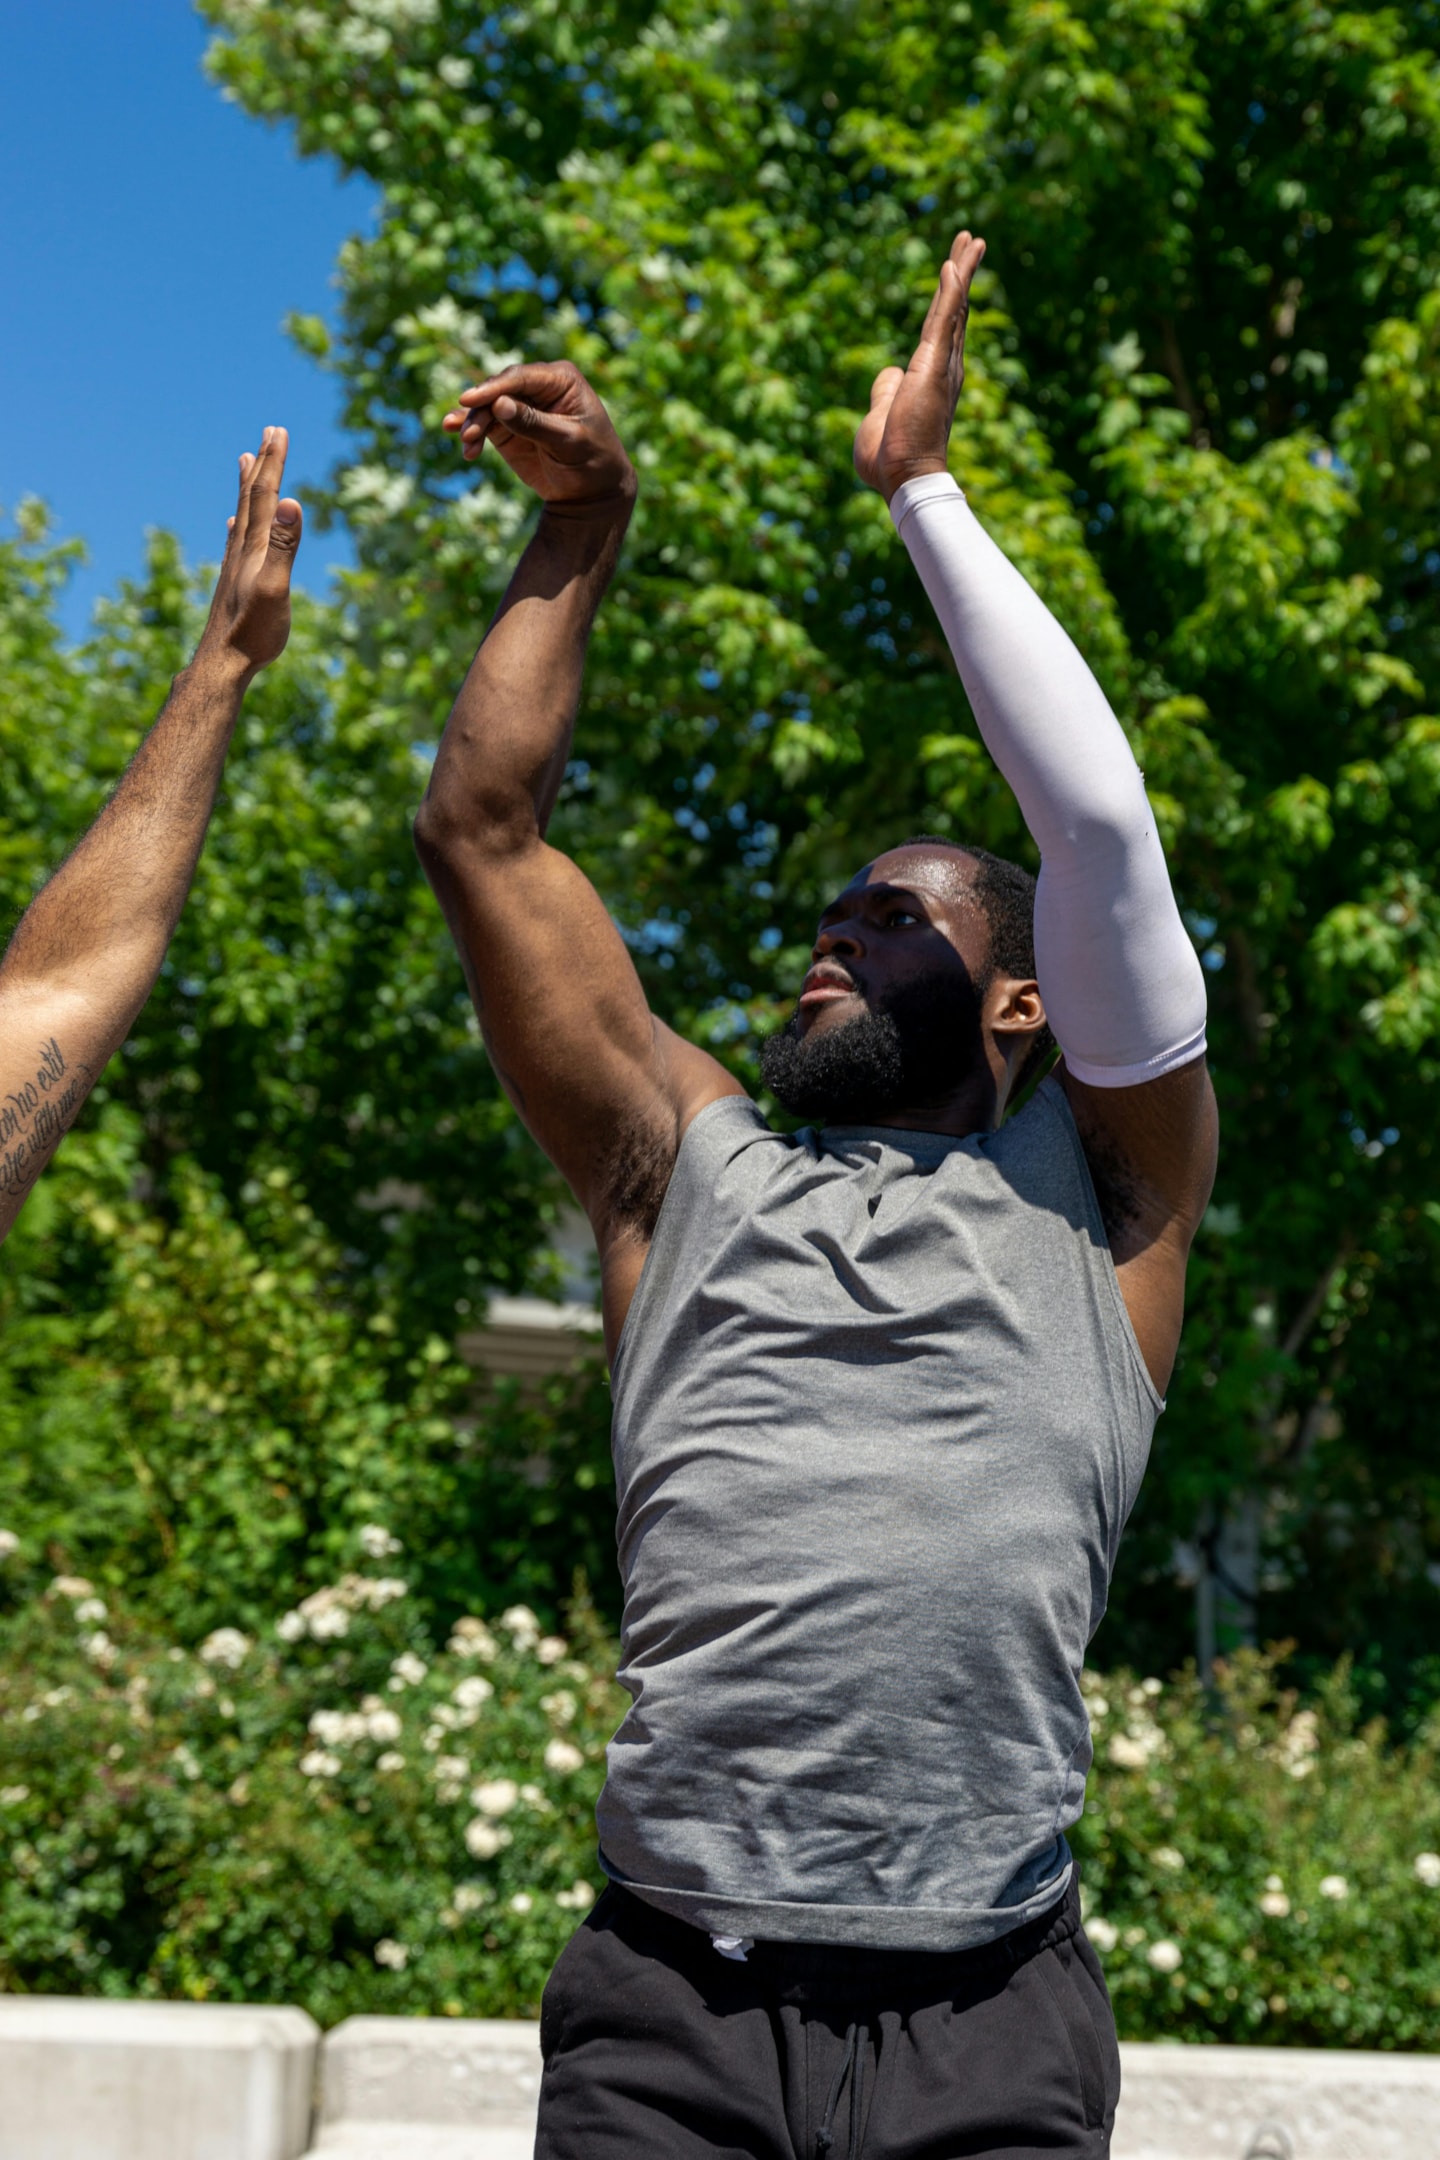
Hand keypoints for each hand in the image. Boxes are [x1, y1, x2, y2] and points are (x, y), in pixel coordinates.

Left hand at [197, 427, 303, 674]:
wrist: (222, 664)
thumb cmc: (254, 633)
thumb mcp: (276, 589)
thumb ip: (285, 546)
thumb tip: (292, 500)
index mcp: (256, 547)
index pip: (267, 494)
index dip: (273, 461)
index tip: (278, 430)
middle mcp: (242, 549)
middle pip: (252, 496)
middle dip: (262, 463)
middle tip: (267, 432)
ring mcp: (235, 565)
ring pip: (242, 514)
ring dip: (247, 486)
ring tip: (245, 462)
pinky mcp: (233, 581)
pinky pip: (236, 540)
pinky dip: (238, 522)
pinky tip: (233, 524)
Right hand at [442, 361, 635, 514]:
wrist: (591, 492)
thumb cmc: (591, 462)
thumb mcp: (567, 442)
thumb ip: (534, 424)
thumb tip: (499, 404)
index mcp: (561, 379)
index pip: (522, 377)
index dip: (494, 388)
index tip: (469, 400)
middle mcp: (538, 387)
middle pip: (499, 389)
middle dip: (480, 410)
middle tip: (469, 435)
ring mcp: (520, 405)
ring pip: (487, 407)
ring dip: (473, 424)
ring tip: (467, 447)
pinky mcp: (507, 426)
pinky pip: (484, 423)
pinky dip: (470, 431)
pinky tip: (460, 440)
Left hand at [853, 231, 985, 503]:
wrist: (903, 479)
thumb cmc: (890, 458)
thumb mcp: (879, 415)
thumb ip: (884, 390)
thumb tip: (887, 371)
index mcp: (931, 379)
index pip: (942, 330)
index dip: (950, 299)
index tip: (954, 272)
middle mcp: (945, 368)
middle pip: (955, 310)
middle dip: (963, 273)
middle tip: (971, 242)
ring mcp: (942, 366)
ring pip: (954, 307)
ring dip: (962, 271)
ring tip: (971, 240)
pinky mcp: (932, 367)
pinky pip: (943, 321)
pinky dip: (950, 293)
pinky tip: (953, 265)